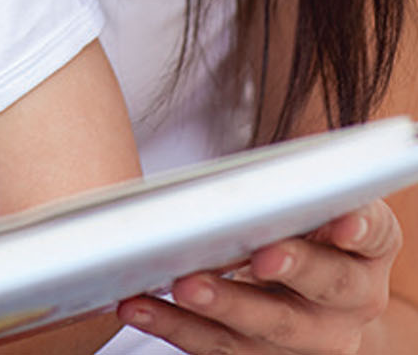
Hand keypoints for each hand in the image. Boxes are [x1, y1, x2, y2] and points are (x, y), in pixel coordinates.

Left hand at [117, 199, 400, 352]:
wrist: (300, 287)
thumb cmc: (294, 225)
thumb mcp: (307, 201)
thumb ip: (293, 185)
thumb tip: (258, 172)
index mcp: (366, 250)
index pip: (373, 235)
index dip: (359, 228)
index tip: (341, 224)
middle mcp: (350, 302)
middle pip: (322, 288)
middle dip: (290, 269)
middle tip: (257, 256)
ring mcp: (308, 340)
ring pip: (263, 331)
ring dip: (218, 307)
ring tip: (180, 284)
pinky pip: (217, 348)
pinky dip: (173, 326)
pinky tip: (137, 306)